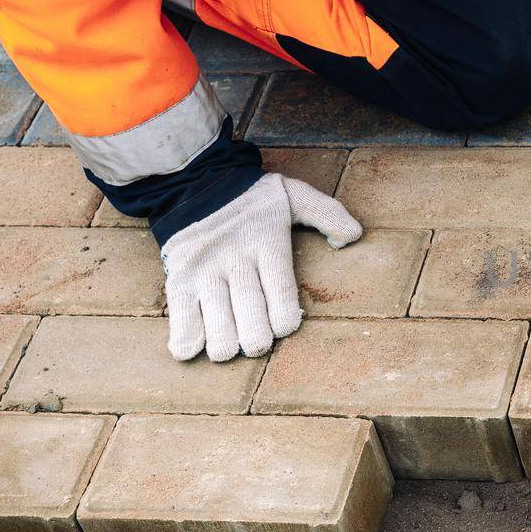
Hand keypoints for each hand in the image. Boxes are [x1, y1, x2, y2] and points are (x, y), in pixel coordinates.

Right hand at [162, 172, 361, 361]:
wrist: (194, 181)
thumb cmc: (251, 197)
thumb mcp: (293, 194)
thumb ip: (327, 212)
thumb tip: (352, 237)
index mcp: (267, 243)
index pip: (280, 292)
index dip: (283, 317)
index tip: (284, 326)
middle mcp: (235, 259)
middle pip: (250, 314)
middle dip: (256, 337)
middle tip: (258, 343)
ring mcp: (204, 270)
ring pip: (216, 323)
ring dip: (224, 343)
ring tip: (229, 348)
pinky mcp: (178, 277)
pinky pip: (181, 317)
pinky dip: (186, 339)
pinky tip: (192, 350)